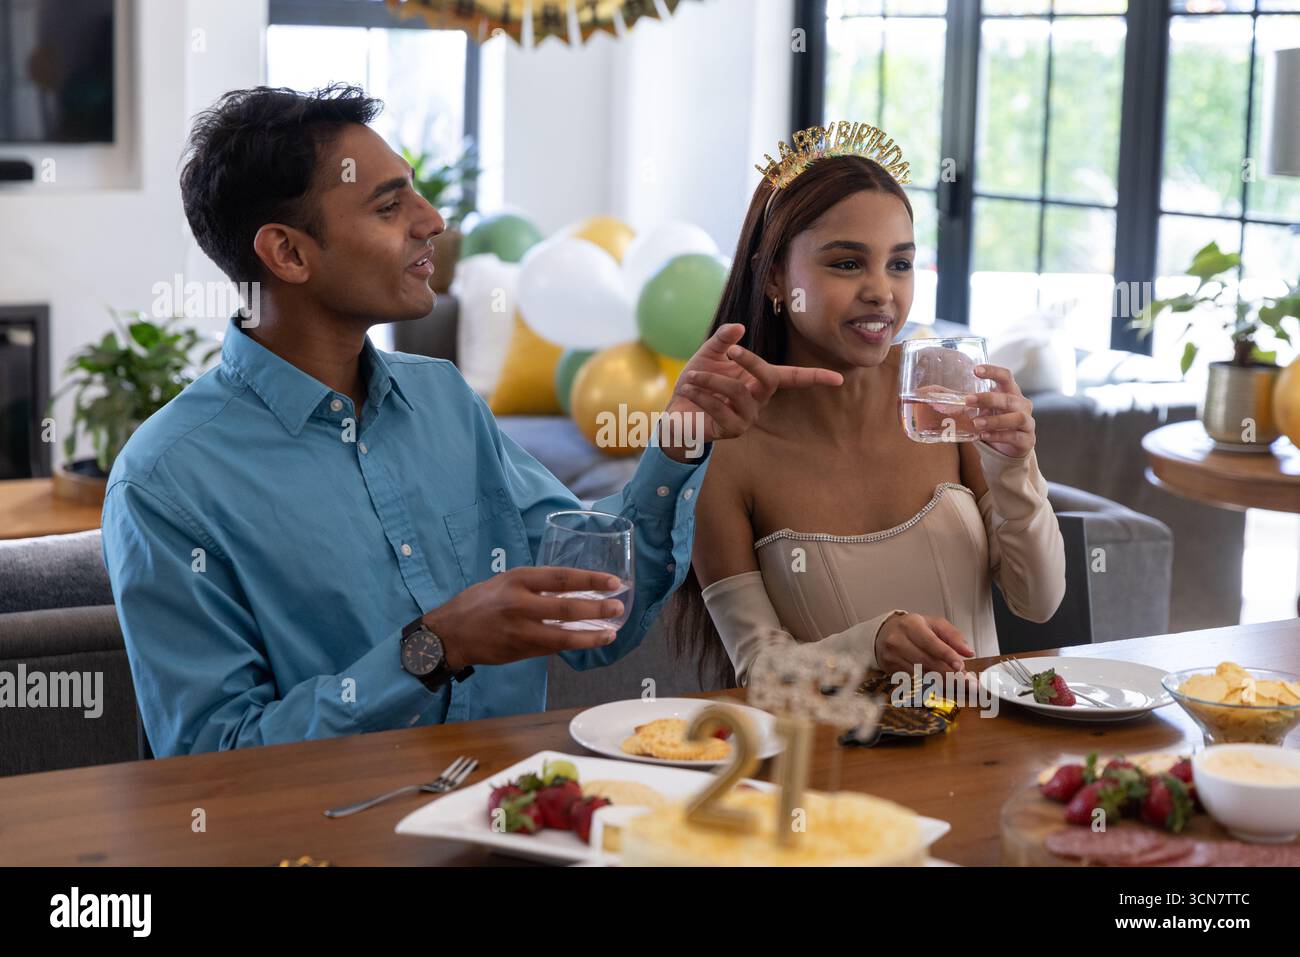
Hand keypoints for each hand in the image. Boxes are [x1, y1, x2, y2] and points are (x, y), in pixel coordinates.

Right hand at [423, 567, 626, 669]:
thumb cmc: (479, 602)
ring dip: (591, 636)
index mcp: (518, 580)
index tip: (614, 582)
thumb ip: (535, 585)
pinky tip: (588, 642)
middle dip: (598, 608)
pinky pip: (552, 648)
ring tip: (611, 633)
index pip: (562, 577)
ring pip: (563, 635)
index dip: (591, 579)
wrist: (449, 633)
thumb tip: (570, 587)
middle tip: (618, 607)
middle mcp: (520, 604)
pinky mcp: (520, 651)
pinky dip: (572, 644)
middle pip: (567, 607)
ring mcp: (520, 631)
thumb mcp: (505, 582)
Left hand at [657, 323, 842, 461]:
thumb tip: (739, 327)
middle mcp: (758, 400)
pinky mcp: (731, 431)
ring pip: (739, 392)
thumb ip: (723, 340)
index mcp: (759, 381)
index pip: (793, 378)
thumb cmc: (696, 383)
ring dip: (713, 380)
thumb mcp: (708, 355)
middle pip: (770, 378)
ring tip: (692, 376)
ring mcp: (747, 418)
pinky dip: (703, 394)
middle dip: (752, 361)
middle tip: (731, 351)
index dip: (816, 378)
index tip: (839, 378)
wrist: (676, 411)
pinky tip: (690, 389)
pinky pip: (721, 408)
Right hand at [874, 612, 974, 675]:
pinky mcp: (890, 668)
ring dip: (943, 681)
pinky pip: (915, 679)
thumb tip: (967, 652)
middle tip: (967, 682)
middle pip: (926, 661)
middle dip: (949, 674)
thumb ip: (953, 636)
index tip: (960, 666)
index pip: (931, 642)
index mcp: (912, 625)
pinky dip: (932, 683)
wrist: (885, 633)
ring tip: (959, 685)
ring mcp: (893, 656)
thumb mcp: (934, 624)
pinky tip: (943, 685)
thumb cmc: (913, 628)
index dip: (946, 655)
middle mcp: (899, 640)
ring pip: (921, 673)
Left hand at [965, 363, 1035, 457]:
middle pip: (1009, 398)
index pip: (1006, 376)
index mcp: (1012, 393)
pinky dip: (998, 436)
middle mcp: (1022, 405)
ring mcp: (1027, 422)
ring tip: (976, 423)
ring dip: (995, 420)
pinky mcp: (1027, 440)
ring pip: (1016, 417)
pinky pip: (1014, 436)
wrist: (1011, 449)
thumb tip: (939, 399)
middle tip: (968, 400)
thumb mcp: (985, 411)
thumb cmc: (995, 424)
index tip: (975, 370)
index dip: (993, 372)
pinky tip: (983, 436)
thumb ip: (972, 405)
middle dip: (988, 398)